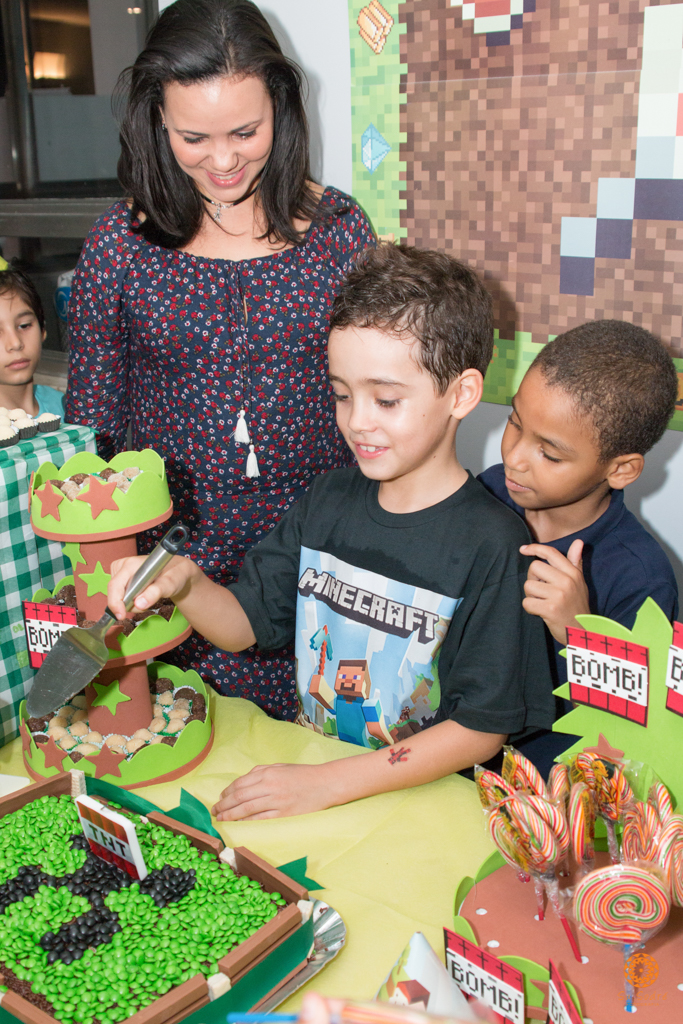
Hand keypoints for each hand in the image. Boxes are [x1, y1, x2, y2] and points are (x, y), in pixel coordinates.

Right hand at [107, 553, 196, 619]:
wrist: (177, 571)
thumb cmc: (174, 575)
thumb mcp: (169, 584)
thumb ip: (155, 593)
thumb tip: (138, 604)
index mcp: (131, 564)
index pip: (115, 586)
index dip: (115, 602)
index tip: (121, 616)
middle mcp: (123, 565)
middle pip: (115, 592)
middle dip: (128, 604)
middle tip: (148, 603)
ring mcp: (121, 571)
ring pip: (117, 595)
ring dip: (131, 603)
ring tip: (148, 597)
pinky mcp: (121, 577)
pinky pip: (120, 595)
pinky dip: (130, 600)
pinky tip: (143, 595)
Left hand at [212, 762, 337, 820]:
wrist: (326, 784)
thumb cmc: (303, 774)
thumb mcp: (280, 767)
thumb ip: (261, 772)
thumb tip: (243, 781)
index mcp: (268, 773)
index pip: (240, 784)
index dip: (226, 792)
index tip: (219, 799)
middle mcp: (270, 785)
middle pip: (240, 797)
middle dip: (223, 805)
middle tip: (214, 812)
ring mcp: (277, 801)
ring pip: (247, 809)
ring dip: (231, 815)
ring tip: (221, 819)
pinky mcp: (284, 814)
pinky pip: (261, 819)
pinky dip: (247, 822)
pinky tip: (239, 825)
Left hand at [519, 539, 589, 642]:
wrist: (582, 632)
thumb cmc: (577, 605)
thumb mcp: (579, 582)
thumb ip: (575, 562)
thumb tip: (578, 541)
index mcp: (573, 573)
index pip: (551, 553)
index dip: (535, 548)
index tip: (523, 549)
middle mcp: (567, 581)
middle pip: (534, 567)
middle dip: (532, 578)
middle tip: (541, 590)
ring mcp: (558, 595)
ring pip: (528, 585)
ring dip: (531, 595)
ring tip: (543, 602)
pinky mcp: (550, 608)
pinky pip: (527, 602)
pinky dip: (530, 608)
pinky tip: (541, 611)